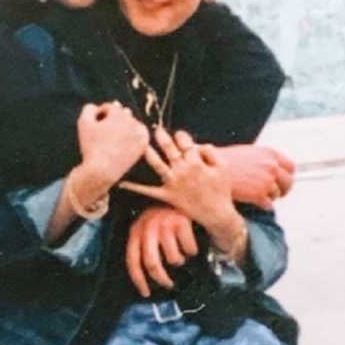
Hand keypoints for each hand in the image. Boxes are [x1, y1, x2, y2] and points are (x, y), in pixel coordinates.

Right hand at [74, 101, 149, 198]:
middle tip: (103, 136)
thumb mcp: (83, 123)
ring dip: (122, 128)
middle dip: (111, 122)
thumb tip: (97, 106)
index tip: (94, 130)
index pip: (109, 107)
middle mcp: (132, 121)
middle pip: (121, 114)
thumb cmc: (91, 146)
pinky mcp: (144, 144)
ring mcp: (140, 133)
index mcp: (119, 113)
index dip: (99, 117)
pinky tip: (121, 144)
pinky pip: (136, 135)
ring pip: (130, 124)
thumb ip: (89, 108)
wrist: (103, 171)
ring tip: (111, 141)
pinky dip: (130, 137)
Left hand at [120, 128, 239, 248]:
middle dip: (162, 137)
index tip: (179, 135)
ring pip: (157, 165)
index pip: (186, 142)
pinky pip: (149, 191)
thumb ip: (210, 152)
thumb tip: (198, 144)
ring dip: (148, 154)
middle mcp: (183, 171)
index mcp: (196, 162)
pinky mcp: (167, 196)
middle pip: (169, 149)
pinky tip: (122, 183)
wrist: (217, 214)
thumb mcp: (222, 167)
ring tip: (140, 145)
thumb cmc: (221, 189)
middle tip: (155, 130)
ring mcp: (173, 183)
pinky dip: (135, 187)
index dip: (181, 136)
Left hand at [125, 206, 198, 297]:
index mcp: (136, 231)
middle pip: (152, 263)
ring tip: (180, 255)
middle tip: (168, 284)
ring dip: (179, 261)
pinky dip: (192, 251)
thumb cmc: (164, 218)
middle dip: (161, 278)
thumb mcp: (148, 229)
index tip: (146, 293)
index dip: (139, 280)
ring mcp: (165, 223)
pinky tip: (190, 245)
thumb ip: (145, 248)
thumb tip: (146, 278)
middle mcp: (148, 227)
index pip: (132, 261)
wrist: (181, 192)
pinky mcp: (182, 221)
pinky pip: (189, 249)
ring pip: (173, 258)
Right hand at [219, 144, 294, 209]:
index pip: (290, 167)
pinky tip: (254, 203)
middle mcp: (271, 166)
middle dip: (282, 189)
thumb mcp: (248, 153)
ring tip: (256, 196)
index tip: (282, 181)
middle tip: (275, 194)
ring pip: (277, 194)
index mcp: (269, 154)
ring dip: (269, 197)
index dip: (286, 176)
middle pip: (288, 182)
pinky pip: (268, 205)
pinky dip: (263, 206)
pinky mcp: (259, 194)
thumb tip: (269, 170)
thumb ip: (262, 160)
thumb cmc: (224, 161)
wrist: (210, 169)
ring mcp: (266, 181)